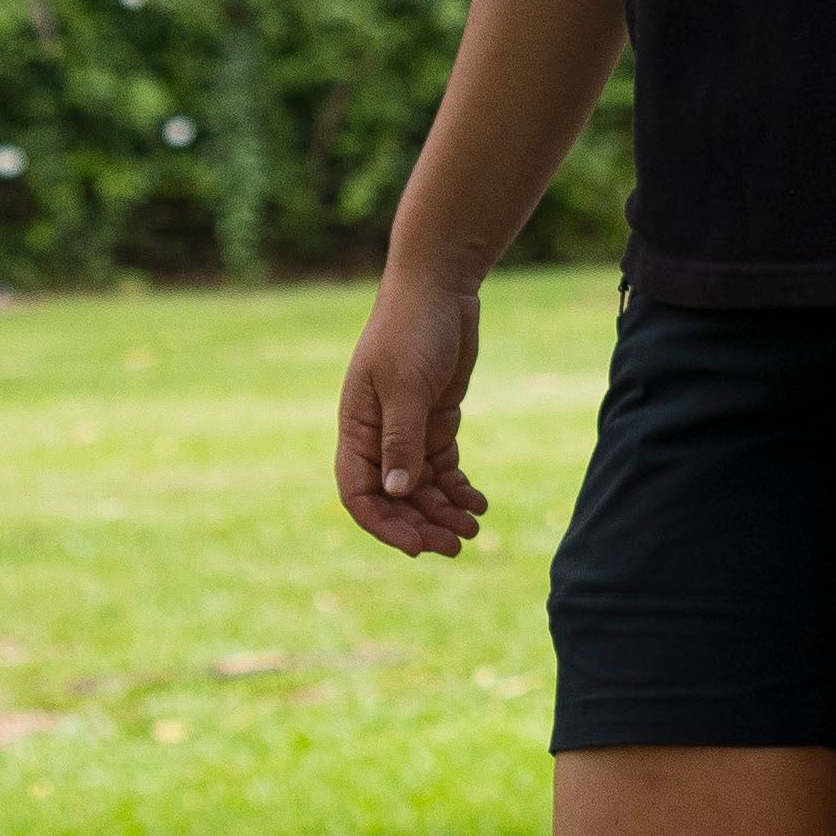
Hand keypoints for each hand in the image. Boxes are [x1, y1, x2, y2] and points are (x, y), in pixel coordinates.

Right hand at [334, 260, 489, 555]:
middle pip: (394, 497)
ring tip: (474, 529)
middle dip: (421, 525)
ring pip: (421, 487)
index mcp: (356, 428)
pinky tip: (478, 503)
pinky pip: (442, 467)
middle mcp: (377, 435)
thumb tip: (397, 493)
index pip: (359, 493)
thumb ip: (401, 439)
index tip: (416, 547)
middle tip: (455, 546)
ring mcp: (407, 429)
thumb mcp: (406, 385)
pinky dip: (458, 488)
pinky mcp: (435, 420)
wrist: (440, 288)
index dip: (384, 525)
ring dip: (443, 511)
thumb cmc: (412, 330)